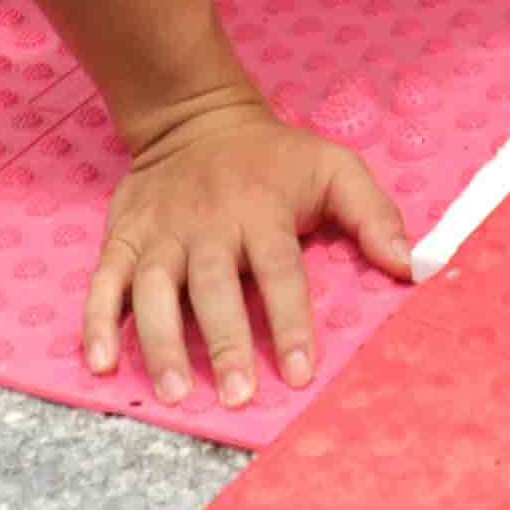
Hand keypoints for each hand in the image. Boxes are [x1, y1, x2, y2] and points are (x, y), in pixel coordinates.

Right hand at [86, 93, 413, 407]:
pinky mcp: (122, 236)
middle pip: (213, 286)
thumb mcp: (333, 166)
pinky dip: (97, 321)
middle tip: (236, 394)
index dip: (291, 321)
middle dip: (224, 341)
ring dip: (161, 341)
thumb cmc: (274, 157)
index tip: (302, 372)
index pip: (279, 270)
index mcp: (261, 209)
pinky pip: (104, 281)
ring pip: (154, 288)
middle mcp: (208, 223)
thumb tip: (412, 266)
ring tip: (175, 392)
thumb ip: (375, 214)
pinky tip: (100, 362)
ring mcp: (160, 232)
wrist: (195, 115)